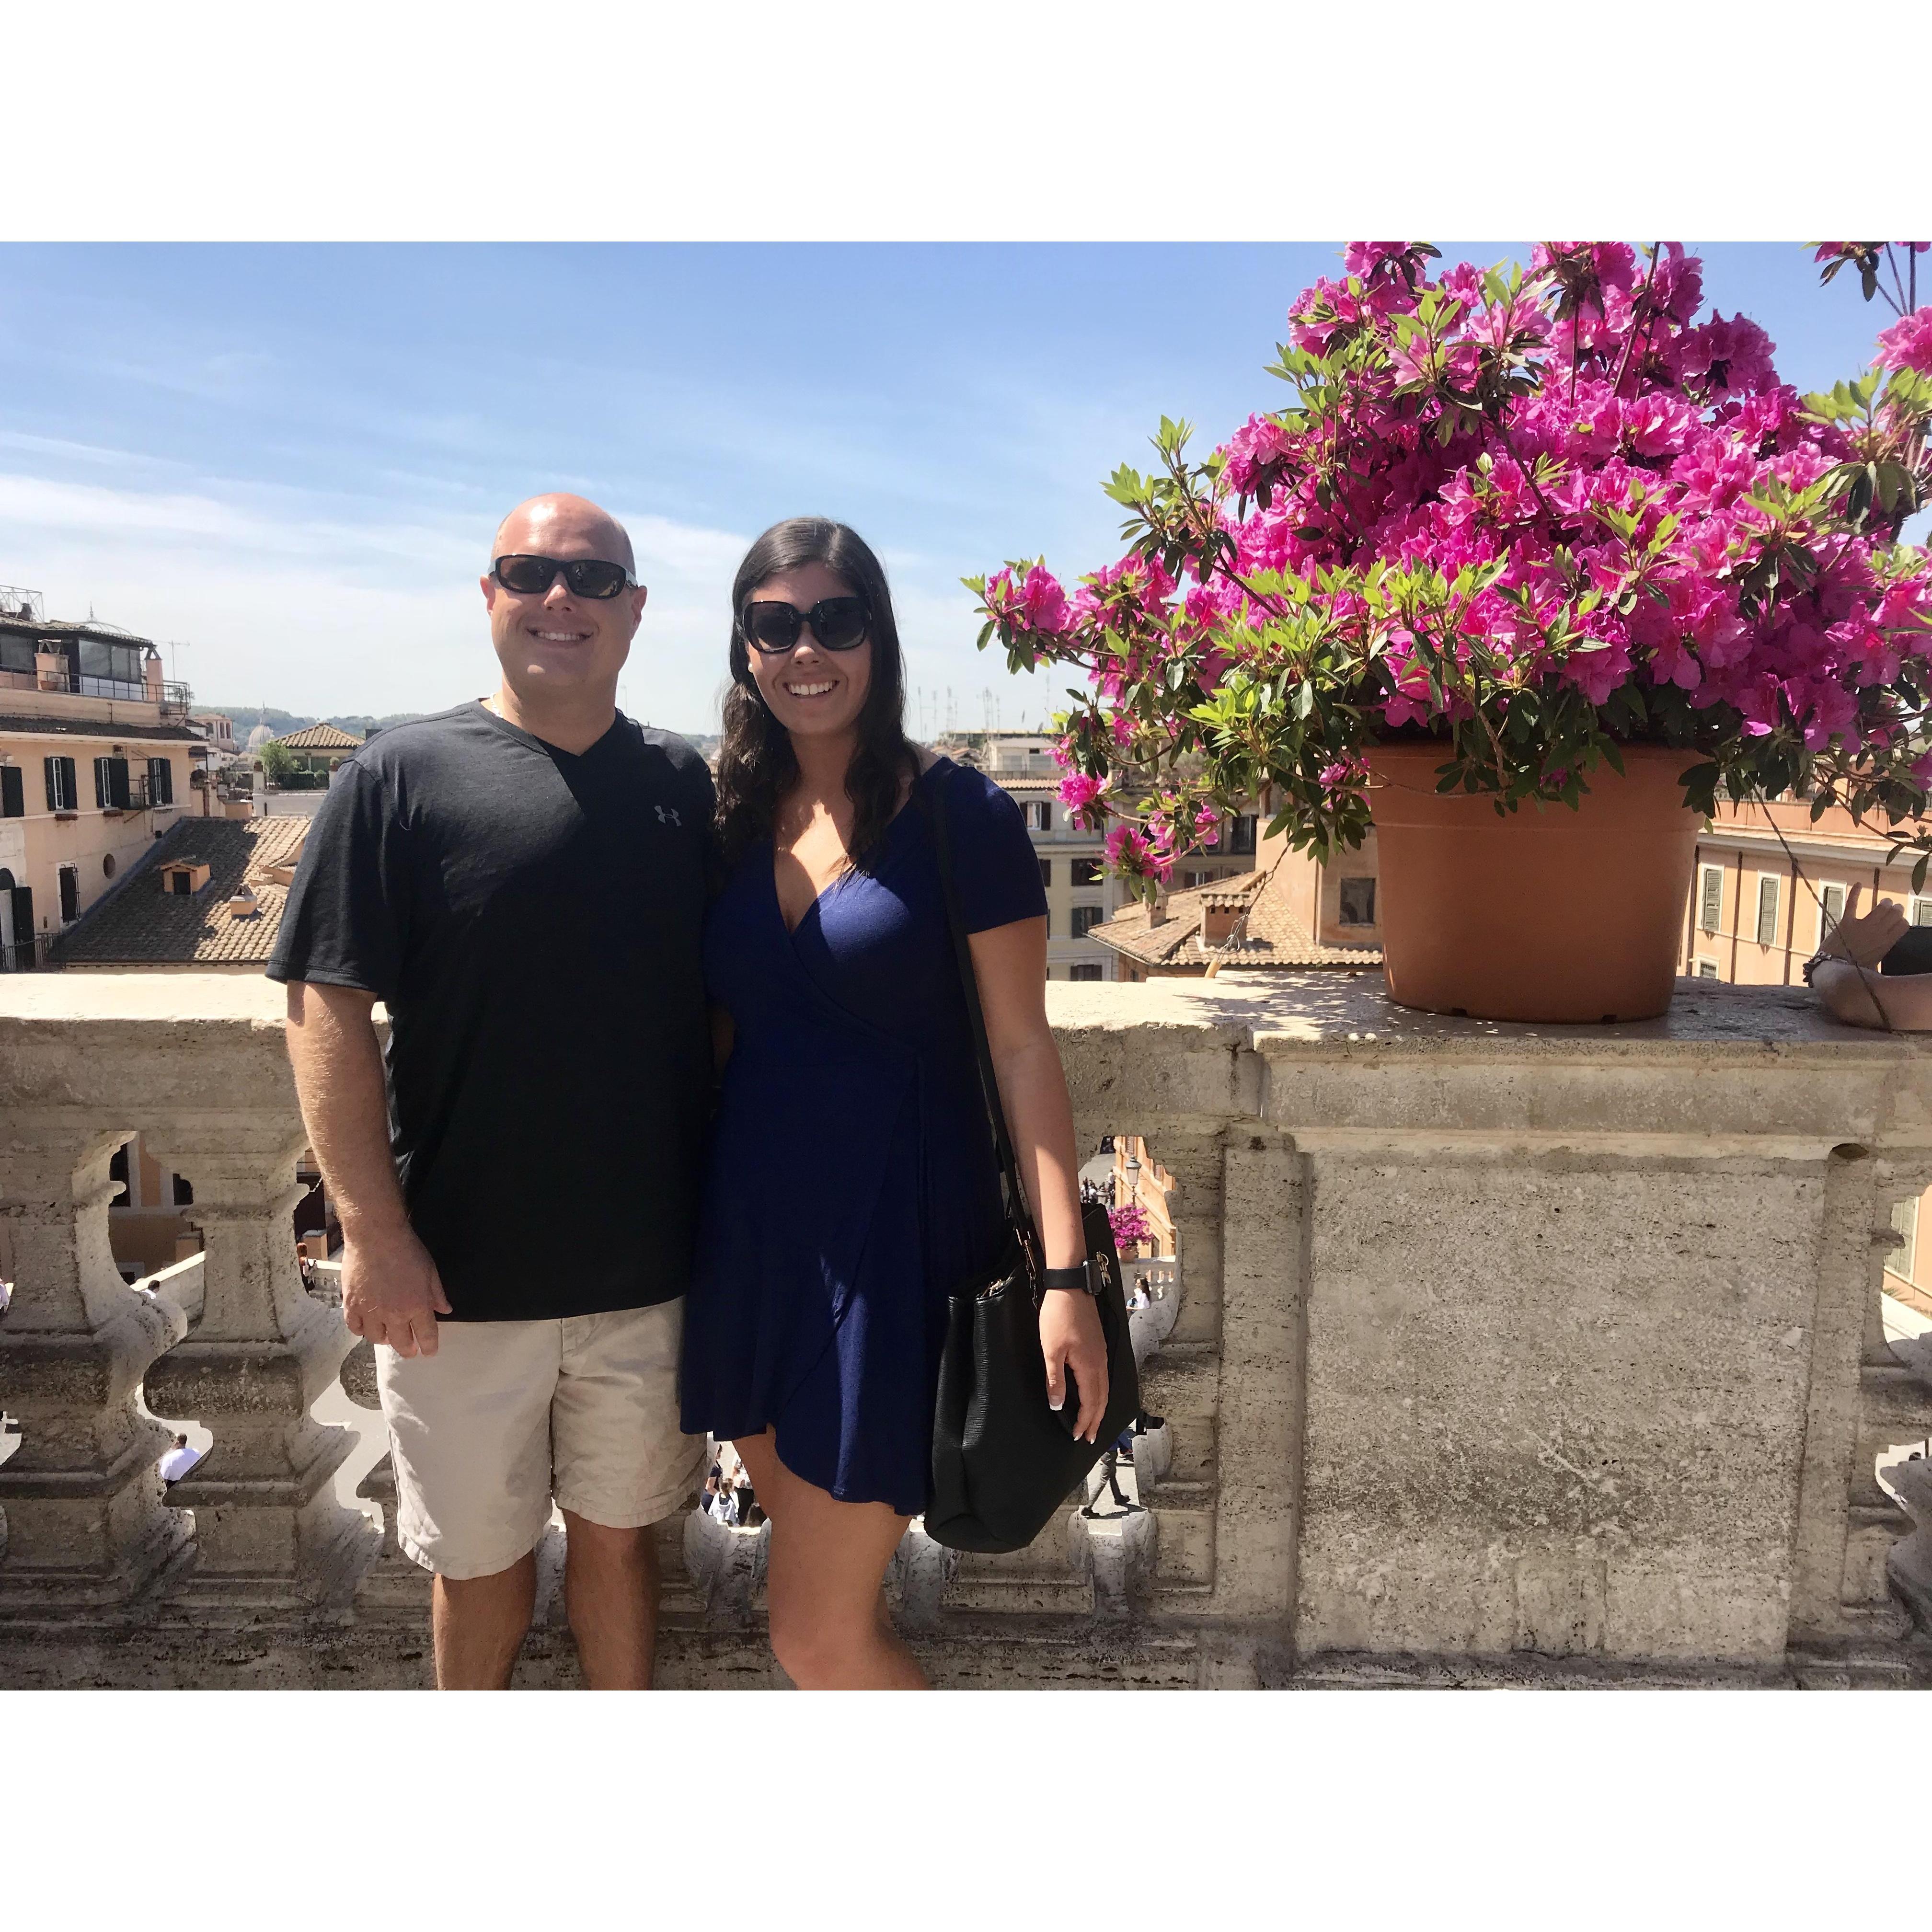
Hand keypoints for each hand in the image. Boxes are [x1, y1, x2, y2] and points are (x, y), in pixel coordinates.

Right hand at [341, 1220, 450, 1357]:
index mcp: (417, 1306)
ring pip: (376, 1338)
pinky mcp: (351, 1305)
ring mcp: (370, 1311)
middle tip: (411, 1349)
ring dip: (385, 1339)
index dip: (429, 1347)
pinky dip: (361, 1330)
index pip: (426, 1336)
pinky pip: (354, 1328)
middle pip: (401, 1343)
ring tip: (388, 1334)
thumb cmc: (407, 1250)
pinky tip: (366, 1326)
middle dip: (408, 1350)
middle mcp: (393, 1314)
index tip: (429, 1351)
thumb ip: (437, 1294)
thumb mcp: (430, 1271)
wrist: (376, 1236)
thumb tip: (445, 1310)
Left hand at [1040, 1288, 1108, 1443]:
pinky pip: (1103, 1377)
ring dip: (1099, 1408)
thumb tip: (1058, 1406)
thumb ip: (1055, 1380)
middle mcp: (1099, 1363)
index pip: (1090, 1403)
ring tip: (1094, 1422)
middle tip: (1091, 1438)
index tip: (1079, 1436)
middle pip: (1102, 1399)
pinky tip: (1094, 1395)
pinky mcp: (1098, 1347)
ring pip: (1104, 1389)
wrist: (1070, 1288)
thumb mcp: (1051, 1350)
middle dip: (1096, 1421)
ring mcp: (1101, 1354)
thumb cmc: (1058, 1317)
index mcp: (1089, 1366)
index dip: (1085, 1421)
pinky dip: (1100, 1393)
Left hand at [1819, 884, 1909, 968]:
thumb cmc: (1854, 971)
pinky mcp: (1846, 922)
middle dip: (1895, 909)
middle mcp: (1877, 933)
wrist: (1833, 968)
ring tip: (1884, 902)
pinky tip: (1858, 884)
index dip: (1901, 921)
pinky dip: (1854, 892)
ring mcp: (1862, 926)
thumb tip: (1886, 953)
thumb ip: (1881, 956)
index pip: (1903, 925)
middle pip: (1894, 914)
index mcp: (1886, 944)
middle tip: (1893, 908)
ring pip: (1880, 908)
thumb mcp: (1875, 966)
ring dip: (1884, 903)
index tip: (1898, 921)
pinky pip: (1851, 903)